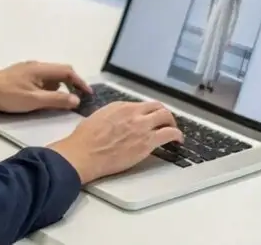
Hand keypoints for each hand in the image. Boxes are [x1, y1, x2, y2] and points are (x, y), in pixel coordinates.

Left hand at [0, 61, 91, 113]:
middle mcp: (36, 65)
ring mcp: (27, 68)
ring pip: (50, 75)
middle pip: (60, 71)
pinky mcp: (20, 74)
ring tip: (61, 101)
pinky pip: (41, 78)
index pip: (67, 71)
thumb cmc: (8, 96)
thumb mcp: (34, 101)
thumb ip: (56, 100)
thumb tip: (76, 100)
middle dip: (71, 83)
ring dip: (59, 86)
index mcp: (41, 68)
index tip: (88, 94)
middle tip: (77, 98)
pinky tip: (43, 98)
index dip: (80, 82)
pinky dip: (48, 86)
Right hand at [48, 101, 183, 183]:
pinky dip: (177, 135)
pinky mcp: (147, 142)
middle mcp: (133, 112)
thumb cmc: (84, 140)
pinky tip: (178, 141)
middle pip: (157, 107)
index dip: (149, 112)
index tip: (151, 118)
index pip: (142, 105)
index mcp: (120, 106)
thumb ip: (112, 116)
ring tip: (174, 131)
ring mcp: (142, 126)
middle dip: (164, 114)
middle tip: (166, 122)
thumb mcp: (97, 118)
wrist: (83, 154)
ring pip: (166, 117)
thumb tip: (118, 121)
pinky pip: (169, 134)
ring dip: (172, 123)